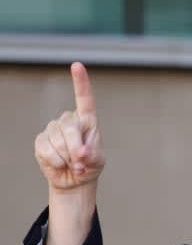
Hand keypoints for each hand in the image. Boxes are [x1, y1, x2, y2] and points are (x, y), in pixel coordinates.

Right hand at [34, 62, 104, 190]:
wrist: (75, 179)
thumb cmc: (90, 166)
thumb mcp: (98, 161)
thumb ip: (92, 155)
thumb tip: (80, 153)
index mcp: (87, 121)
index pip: (84, 99)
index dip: (80, 82)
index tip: (77, 65)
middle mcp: (68, 120)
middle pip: (70, 128)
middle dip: (76, 149)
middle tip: (82, 163)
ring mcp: (53, 129)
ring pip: (58, 142)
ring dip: (67, 159)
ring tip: (73, 164)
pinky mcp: (41, 140)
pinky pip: (46, 150)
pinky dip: (56, 162)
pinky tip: (60, 164)